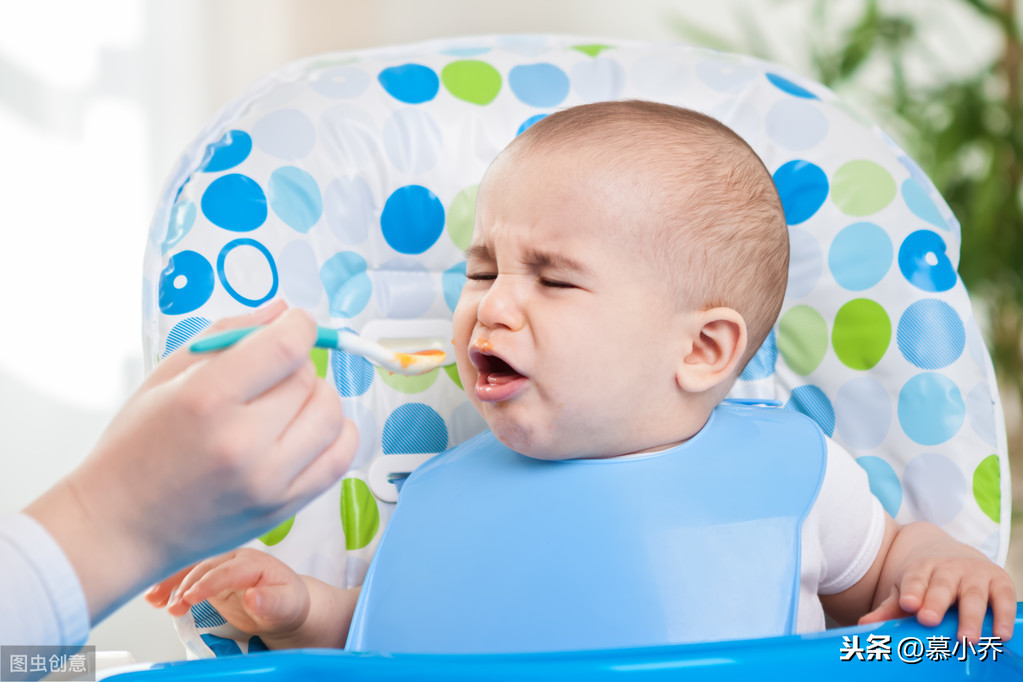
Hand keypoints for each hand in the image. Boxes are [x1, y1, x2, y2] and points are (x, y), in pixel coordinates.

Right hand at [25, 301, 358, 622]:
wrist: (120, 526)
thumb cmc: (137, 447)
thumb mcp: (167, 376)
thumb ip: (228, 335)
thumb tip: (283, 310)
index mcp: (206, 400)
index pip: (286, 346)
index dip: (299, 326)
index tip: (293, 325)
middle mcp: (241, 443)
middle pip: (308, 379)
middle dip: (296, 365)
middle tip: (271, 373)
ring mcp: (267, 481)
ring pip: (332, 416)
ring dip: (319, 398)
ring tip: (289, 402)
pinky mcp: (283, 508)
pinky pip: (340, 458)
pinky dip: (336, 433)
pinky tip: (310, 427)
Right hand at [146, 549, 310, 645]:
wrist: (283, 605)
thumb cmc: (286, 603)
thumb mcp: (286, 606)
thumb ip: (271, 602)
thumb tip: (253, 596)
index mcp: (254, 562)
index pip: (228, 570)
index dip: (208, 583)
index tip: (191, 597)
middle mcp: (234, 560)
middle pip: (205, 567)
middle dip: (186, 584)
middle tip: (173, 605)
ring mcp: (220, 567)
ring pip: (191, 568)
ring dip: (171, 582)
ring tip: (155, 601)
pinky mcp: (209, 578)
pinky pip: (187, 577)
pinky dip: (170, 585)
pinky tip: (156, 598)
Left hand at [858, 525, 1015, 642]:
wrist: (954, 554)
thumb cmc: (926, 581)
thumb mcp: (905, 589)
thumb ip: (888, 608)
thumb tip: (863, 625)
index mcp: (921, 569)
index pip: (914, 579)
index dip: (911, 591)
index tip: (907, 604)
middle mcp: (948, 569)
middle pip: (941, 586)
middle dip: (935, 602)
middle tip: (929, 620)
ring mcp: (974, 574)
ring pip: (973, 595)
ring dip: (970, 617)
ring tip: (967, 638)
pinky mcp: (998, 581)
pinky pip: (1003, 598)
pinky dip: (1003, 615)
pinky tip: (1001, 633)